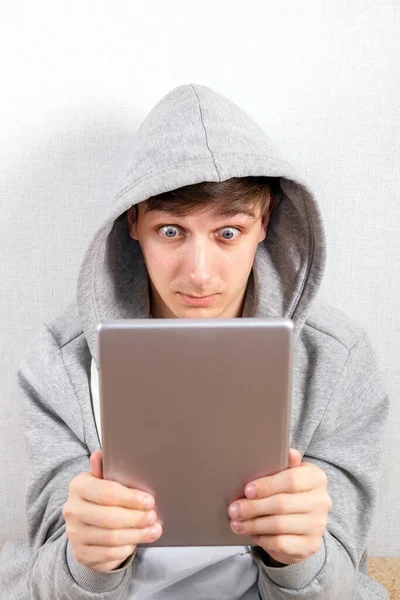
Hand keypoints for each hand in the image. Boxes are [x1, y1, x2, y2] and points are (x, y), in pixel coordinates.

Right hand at [62, 450, 162, 571]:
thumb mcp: (103, 479)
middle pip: (109, 518)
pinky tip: (136, 542)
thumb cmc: (100, 497)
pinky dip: (125, 549)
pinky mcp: (80, 553)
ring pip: (111, 538)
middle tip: (153, 517)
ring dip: (136, 535)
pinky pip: (107, 554)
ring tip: (154, 530)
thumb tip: (99, 454)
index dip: (131, 499)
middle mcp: (72, 510)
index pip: (106, 493)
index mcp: (78, 486)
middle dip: (136, 518)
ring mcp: (74, 534)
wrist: (84, 524)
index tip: (150, 501)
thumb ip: (105, 468)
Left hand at [228, 449, 331, 565]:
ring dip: (253, 524)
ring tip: (236, 523)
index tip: (247, 490)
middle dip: (253, 507)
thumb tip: (289, 452)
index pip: (291, 480)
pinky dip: (263, 539)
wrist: (304, 525)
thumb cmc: (290, 493)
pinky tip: (252, 534)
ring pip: (279, 525)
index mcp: (316, 478)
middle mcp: (321, 501)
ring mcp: (318, 525)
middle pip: (282, 504)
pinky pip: (282, 543)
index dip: (267, 485)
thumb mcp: (289, 474)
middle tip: (234, 509)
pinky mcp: (310, 545)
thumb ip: (286, 465)